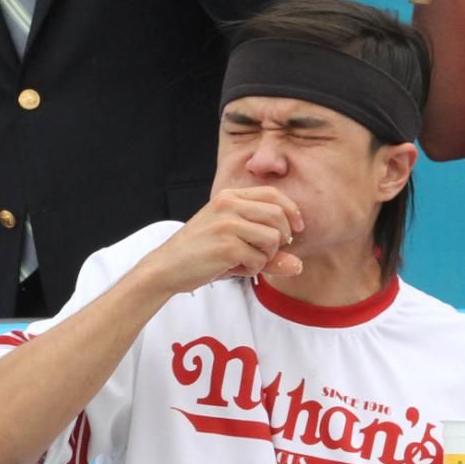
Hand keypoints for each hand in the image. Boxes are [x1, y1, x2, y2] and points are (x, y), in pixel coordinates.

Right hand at [138, 187, 304, 296]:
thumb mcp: (232, 243)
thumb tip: (298, 265)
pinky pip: (259, 258)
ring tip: (248, 261)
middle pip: (278, 216)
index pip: (273, 195)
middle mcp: (228, 205)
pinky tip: (237, 268)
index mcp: (228, 196)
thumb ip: (266, 250)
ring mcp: (227, 224)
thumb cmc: (199, 254)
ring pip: (273, 238)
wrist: (166, 267)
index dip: (292, 212)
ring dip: (267, 256)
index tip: (295, 230)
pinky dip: (254, 268)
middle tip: (267, 253)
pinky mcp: (226, 246)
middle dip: (281, 239)